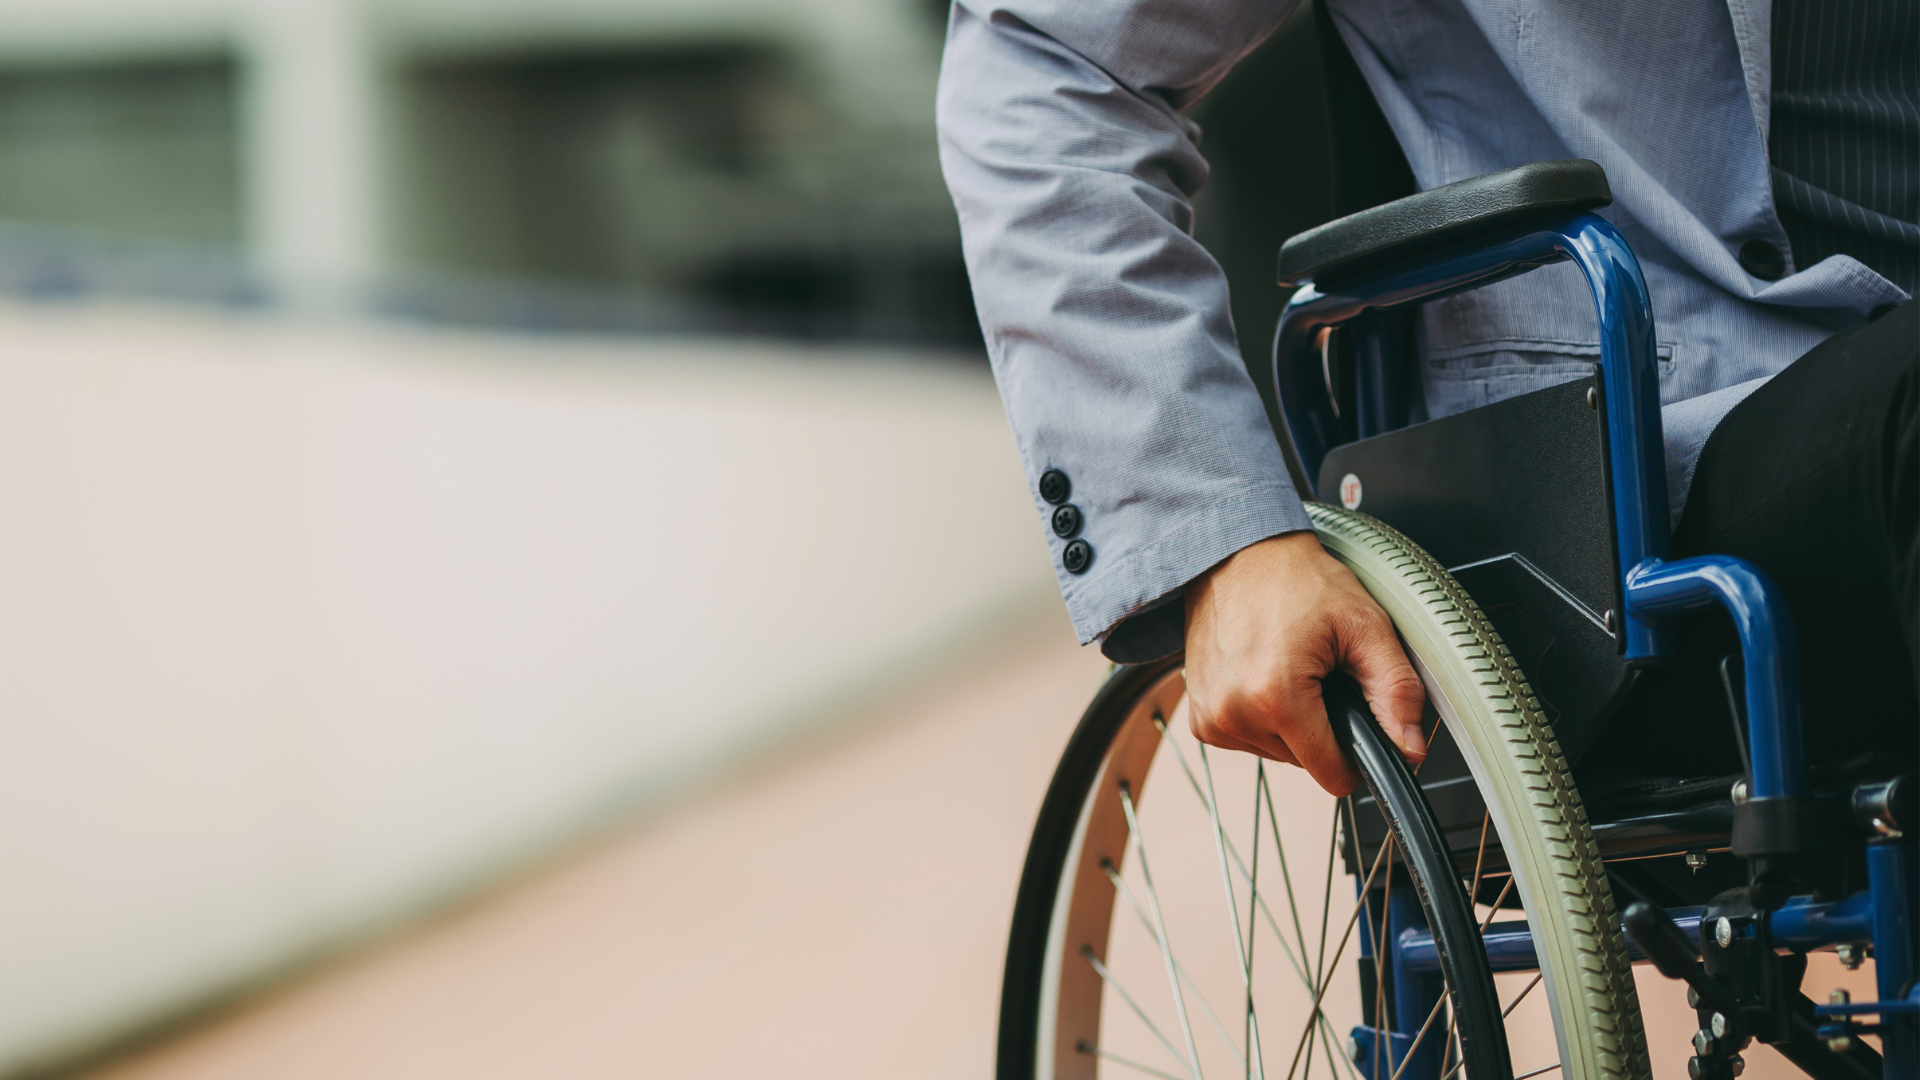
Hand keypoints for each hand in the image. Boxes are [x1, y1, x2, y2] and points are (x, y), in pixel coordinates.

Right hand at [1183, 530, 1428, 795]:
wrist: (1237, 553)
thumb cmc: (1297, 580)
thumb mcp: (1365, 626)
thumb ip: (1396, 692)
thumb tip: (1412, 748)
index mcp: (1276, 698)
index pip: (1333, 776)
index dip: (1356, 752)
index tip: (1353, 712)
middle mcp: (1235, 715)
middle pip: (1306, 763)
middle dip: (1321, 725)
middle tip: (1317, 672)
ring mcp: (1211, 718)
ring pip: (1277, 753)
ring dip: (1290, 722)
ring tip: (1289, 667)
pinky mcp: (1199, 717)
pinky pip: (1248, 740)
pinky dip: (1262, 717)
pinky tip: (1262, 675)